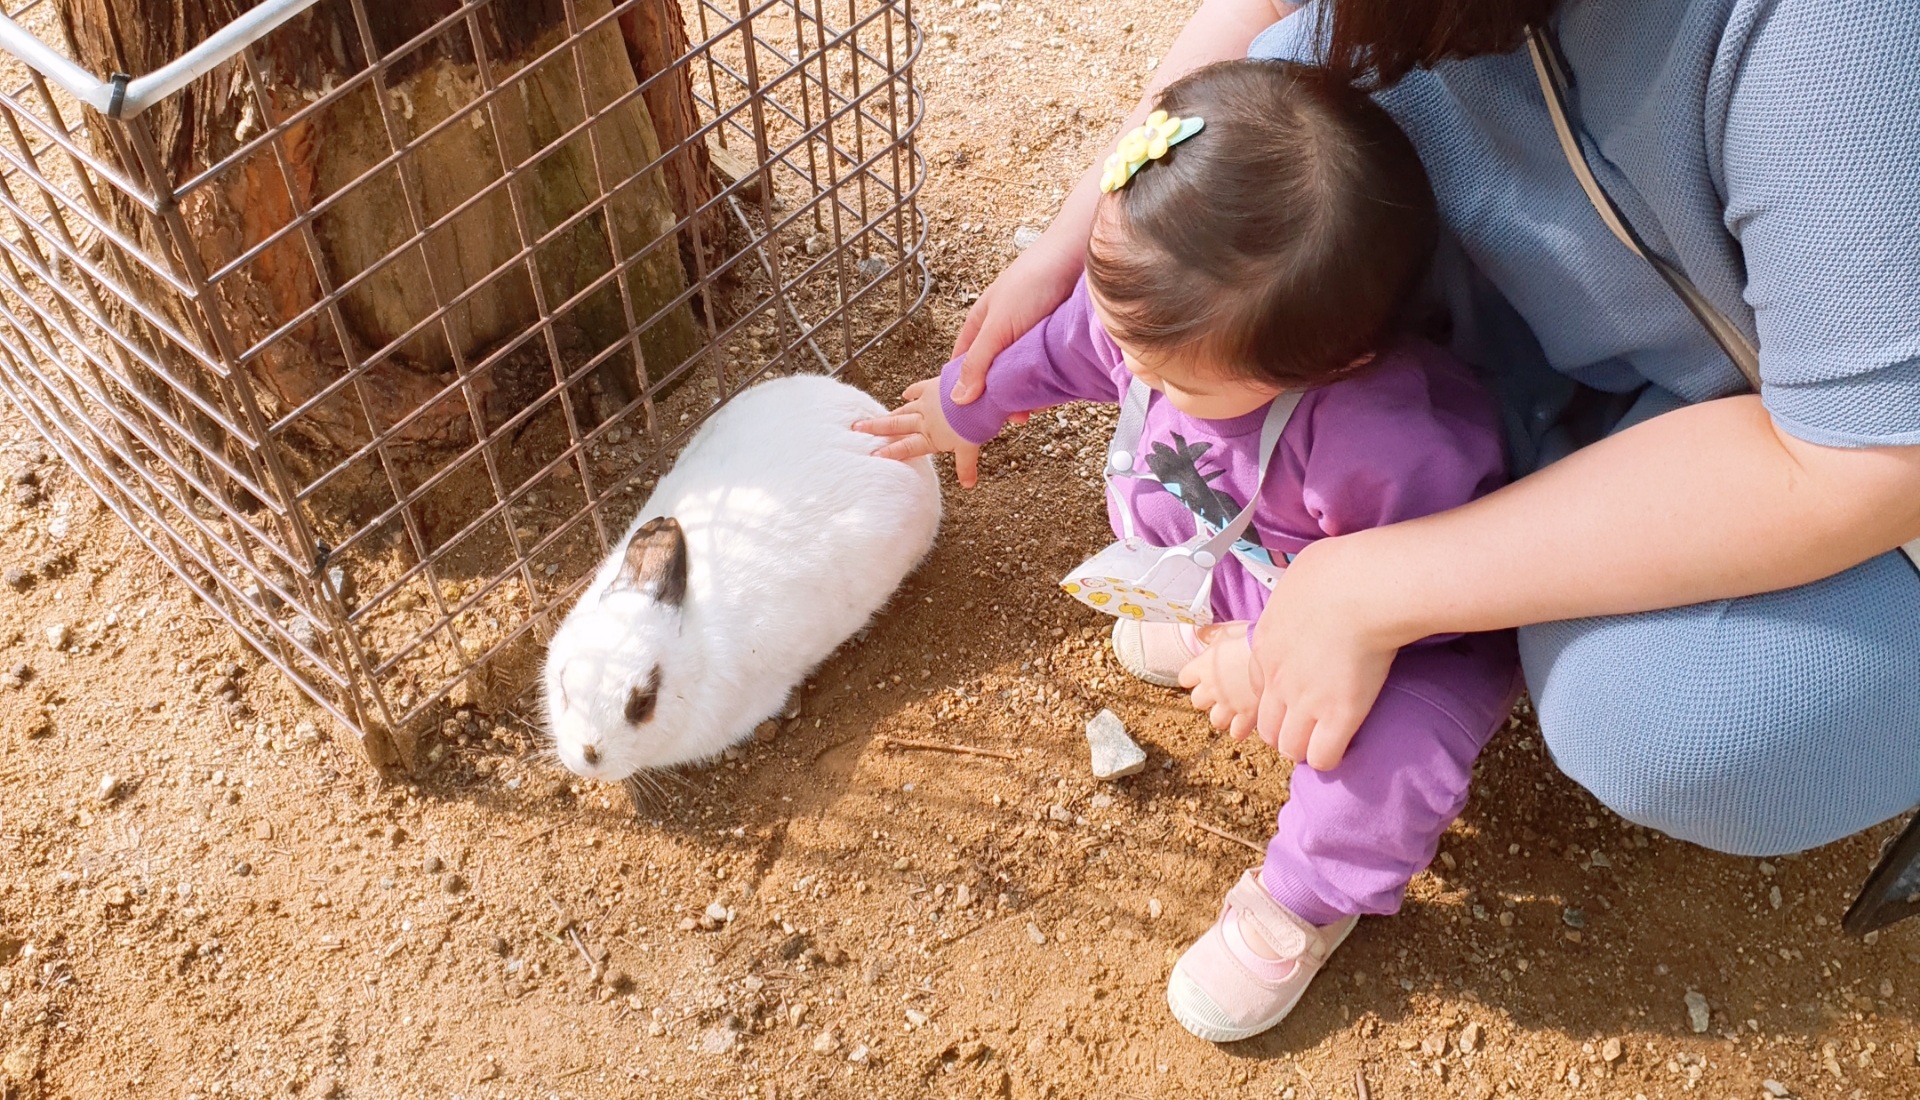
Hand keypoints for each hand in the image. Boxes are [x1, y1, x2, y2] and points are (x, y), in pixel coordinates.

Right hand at [851, 378, 984, 487]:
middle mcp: (924, 420)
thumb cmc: (976, 420)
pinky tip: (904, 394)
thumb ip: (966, 466)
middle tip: (857, 428)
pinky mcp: (933, 387)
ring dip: (889, 414)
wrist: (980, 393)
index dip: (890, 451)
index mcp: (931, 436)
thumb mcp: (970, 447)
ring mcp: (927, 402)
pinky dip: (910, 392)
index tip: (873, 455)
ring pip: (903, 409)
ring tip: (874, 417)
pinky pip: (917, 389)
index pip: (906, 446)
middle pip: (896, 425)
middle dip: (876, 428)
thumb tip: (968, 485)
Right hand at [950, 233, 1084, 405]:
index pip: (962, 367)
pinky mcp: (1053, 341)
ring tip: (1037, 407)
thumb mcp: (998, 327)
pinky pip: (1047, 368)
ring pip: (1022, 374)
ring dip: (1028, 391)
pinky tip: (1057, 392)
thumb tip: (957, 398)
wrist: (1079, 257)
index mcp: (979, 327)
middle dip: (1002, 397)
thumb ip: (978, 362)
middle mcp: (1002, 334)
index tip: (972, 417)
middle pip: (994, 375)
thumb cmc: (1032, 281)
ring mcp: (1028, 337)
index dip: (964, 392)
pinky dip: (1050, 381)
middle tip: (1014, 417)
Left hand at [1177, 621, 1260, 740]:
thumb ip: (1211, 633)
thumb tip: (1200, 633)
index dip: (1194, 677)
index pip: (1185, 678)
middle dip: (1208, 698)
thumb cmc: (1252, 638)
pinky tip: (1249, 719)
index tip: (1204, 674)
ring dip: (1224, 715)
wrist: (1277, 655)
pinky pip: (1236, 732)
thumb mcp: (1229, 630)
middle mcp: (1212, 688)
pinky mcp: (1247, 716)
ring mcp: (1229, 705)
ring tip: (1236, 706)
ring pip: (1216, 720)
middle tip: (1223, 690)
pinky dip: (1241, 729)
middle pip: (1197, 702)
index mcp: (1203, 667)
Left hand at [1248, 539, 1401, 770]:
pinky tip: (1345, 744)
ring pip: (1291, 749)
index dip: (1279, 699)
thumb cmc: (1335, 571)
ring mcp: (1305, 702)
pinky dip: (1330, 757)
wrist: (1360, 587)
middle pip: (1268, 728)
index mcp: (1264, 649)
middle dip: (1287, 732)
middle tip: (1313, 725)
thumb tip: (1307, 591)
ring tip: (1327, 739)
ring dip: (1306, 748)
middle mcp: (1277, 681)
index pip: (1259, 691)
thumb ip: (1294, 600)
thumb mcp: (1296, 581)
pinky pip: (1323, 758)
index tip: (1300, 697)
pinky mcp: (1339, 715)